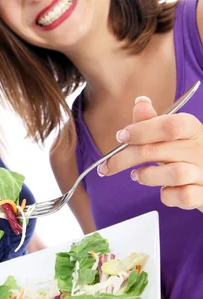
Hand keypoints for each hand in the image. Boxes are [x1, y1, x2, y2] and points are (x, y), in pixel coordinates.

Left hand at [97, 96, 202, 210]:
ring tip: (136, 176)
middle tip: (106, 166)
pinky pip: (184, 196)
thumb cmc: (188, 155)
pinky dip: (168, 196)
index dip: (141, 130)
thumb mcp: (173, 136)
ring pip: (175, 173)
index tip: (121, 136)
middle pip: (158, 150)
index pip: (169, 125)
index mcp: (192, 129)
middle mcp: (200, 149)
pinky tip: (163, 191)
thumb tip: (140, 102)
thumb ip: (154, 122)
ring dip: (148, 176)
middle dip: (125, 158)